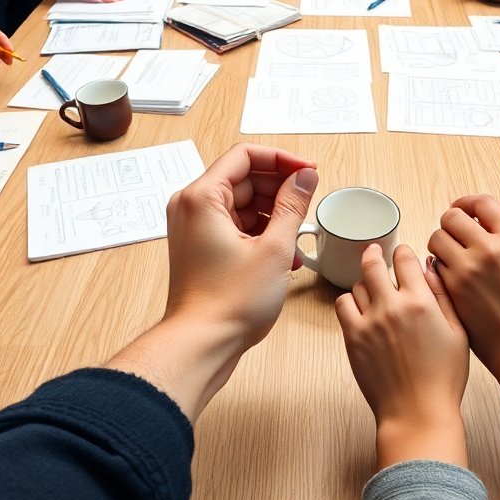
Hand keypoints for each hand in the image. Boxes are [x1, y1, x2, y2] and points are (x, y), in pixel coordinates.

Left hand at [164, 144, 317, 347]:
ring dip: (273, 216)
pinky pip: (234, 225)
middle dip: (279, 191)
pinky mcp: (200, 246)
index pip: (245, 156)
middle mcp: (191, 206)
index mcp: (202, 197)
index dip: (282, 160)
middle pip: (243, 179)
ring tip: (296, 240)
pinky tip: (284, 255)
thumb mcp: (274, 248)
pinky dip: (260, 233)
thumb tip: (305, 177)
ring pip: (242, 204)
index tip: (308, 171)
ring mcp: (193, 228)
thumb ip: (292, 205)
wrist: (202, 344)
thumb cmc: (229, 302)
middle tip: (307, 205)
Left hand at [336, 244, 468, 467]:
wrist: (417, 411)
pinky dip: (350, 301)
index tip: (402, 253)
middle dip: (375, 254)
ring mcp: (369, 321)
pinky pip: (343, 305)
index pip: (405, 260)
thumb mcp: (458, 333)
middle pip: (374, 264)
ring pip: (358, 284)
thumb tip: (430, 268)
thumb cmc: (443, 378)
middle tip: (375, 252)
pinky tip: (359, 308)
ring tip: (372, 289)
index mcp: (421, 302)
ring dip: (365, 283)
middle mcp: (393, 306)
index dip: (403, 252)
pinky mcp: (353, 337)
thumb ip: (444, 296)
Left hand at [426, 195, 499, 375]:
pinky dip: (439, 266)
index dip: (471, 202)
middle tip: (459, 231)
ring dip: (443, 241)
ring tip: (454, 253)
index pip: (480, 203)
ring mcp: (466, 273)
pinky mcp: (452, 294)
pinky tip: (452, 274)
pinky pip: (433, 267)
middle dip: (454, 220)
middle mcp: (487, 251)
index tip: (468, 210)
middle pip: (452, 217)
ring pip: (436, 239)